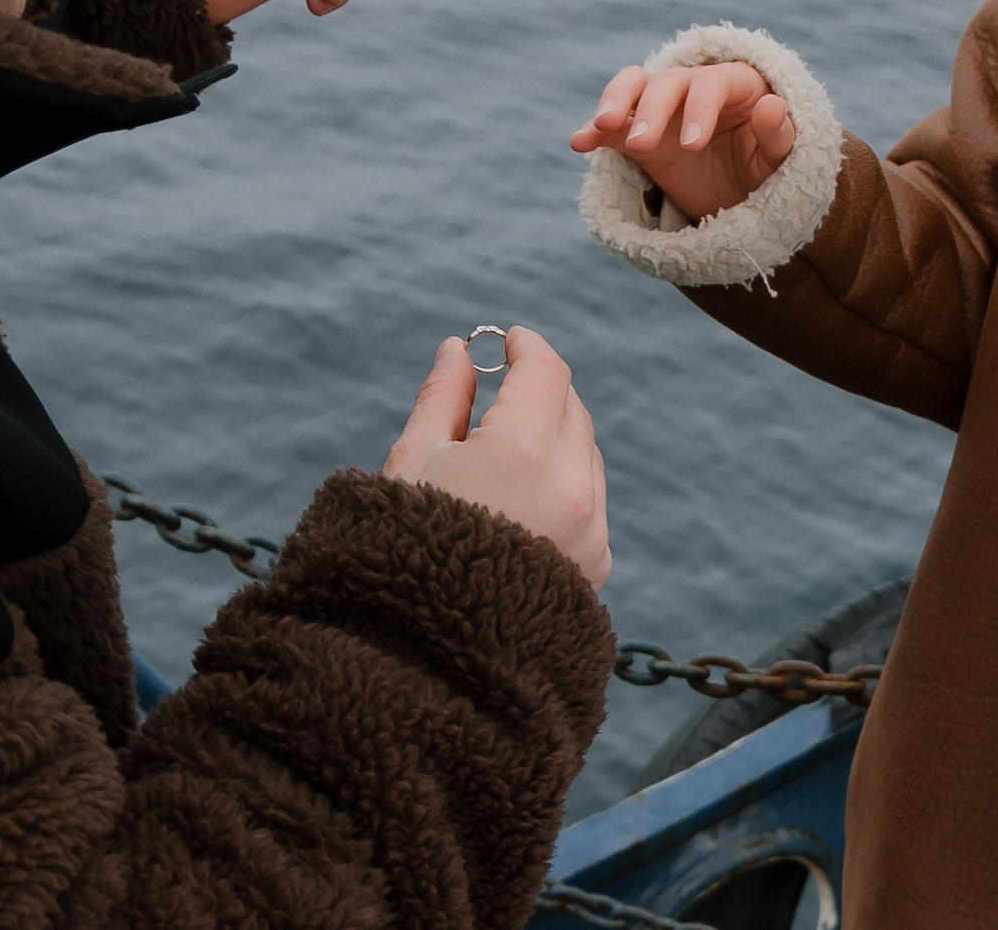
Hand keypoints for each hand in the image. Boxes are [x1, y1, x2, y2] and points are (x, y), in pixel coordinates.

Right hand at [382, 327, 609, 588]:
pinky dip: (564, 484)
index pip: (546, 372)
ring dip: (554, 438)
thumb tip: (459, 350)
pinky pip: (590, 501)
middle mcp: (570, 486)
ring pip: (586, 454)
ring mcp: (590, 529)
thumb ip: (442, 398)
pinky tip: (520, 501)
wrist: (427, 657)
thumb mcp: (412, 465)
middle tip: (500, 391)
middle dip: (539, 391)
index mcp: (521, 452)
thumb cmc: (401, 553)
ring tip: (503, 455)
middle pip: (571, 408)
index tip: (507, 341)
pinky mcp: (596, 565)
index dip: (526, 347)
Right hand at [570, 61, 793, 221]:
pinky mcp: (639, 132)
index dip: (700, 110)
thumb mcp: (782, 158)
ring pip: (634, 85)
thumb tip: (772, 106)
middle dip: (651, 110)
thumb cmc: (768, 167)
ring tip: (602, 126)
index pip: (713, 85)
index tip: (692, 146)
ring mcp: (664, 107)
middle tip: (641, 144)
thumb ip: (779, 134)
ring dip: (615, 101)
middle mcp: (696, 87)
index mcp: (737, 85)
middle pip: (668, 83)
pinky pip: (613, 124)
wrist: (746, 191)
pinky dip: (594, 130)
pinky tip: (579, 143)